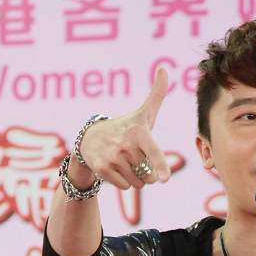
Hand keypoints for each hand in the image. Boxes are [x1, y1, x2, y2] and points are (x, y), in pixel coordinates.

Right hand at [79, 67, 171, 190]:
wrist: (90, 139)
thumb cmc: (125, 128)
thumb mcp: (142, 113)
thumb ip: (157, 94)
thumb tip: (164, 68)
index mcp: (139, 132)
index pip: (153, 152)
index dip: (161, 165)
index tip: (165, 180)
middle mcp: (125, 145)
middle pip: (149, 175)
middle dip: (146, 172)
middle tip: (135, 158)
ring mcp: (113, 158)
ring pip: (138, 184)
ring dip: (136, 178)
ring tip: (125, 162)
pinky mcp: (103, 170)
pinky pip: (125, 187)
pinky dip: (124, 182)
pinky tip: (116, 168)